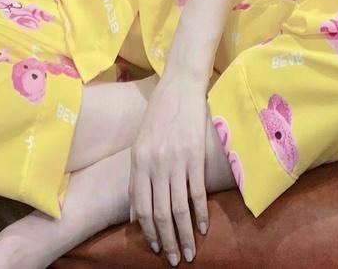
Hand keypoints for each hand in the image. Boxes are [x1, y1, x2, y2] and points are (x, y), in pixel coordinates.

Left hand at [128, 69, 208, 263]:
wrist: (180, 85)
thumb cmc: (159, 114)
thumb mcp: (140, 143)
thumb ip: (136, 178)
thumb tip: (134, 213)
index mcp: (138, 160)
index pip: (141, 207)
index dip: (148, 231)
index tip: (156, 247)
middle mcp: (155, 163)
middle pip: (160, 212)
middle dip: (167, 240)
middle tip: (174, 259)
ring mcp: (176, 160)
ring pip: (179, 207)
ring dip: (185, 235)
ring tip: (189, 252)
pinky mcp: (196, 156)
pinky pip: (197, 192)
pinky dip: (201, 214)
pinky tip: (203, 228)